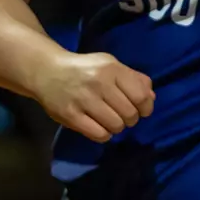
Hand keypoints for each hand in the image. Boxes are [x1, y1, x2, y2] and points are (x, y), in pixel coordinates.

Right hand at [32, 51, 154, 142]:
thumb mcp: (110, 65)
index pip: (141, 96)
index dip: (146, 108)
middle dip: (130, 119)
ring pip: (116, 126)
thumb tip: (151, 98)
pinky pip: (99, 135)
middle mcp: (99, 83)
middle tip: (122, 116)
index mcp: (111, 69)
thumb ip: (133, 79)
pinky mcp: (70, 115)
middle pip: (129, 114)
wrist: (47, 71)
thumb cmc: (84, 69)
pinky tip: (99, 127)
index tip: (142, 110)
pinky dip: (104, 134)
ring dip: (117, 127)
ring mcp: (83, 100)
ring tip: (109, 120)